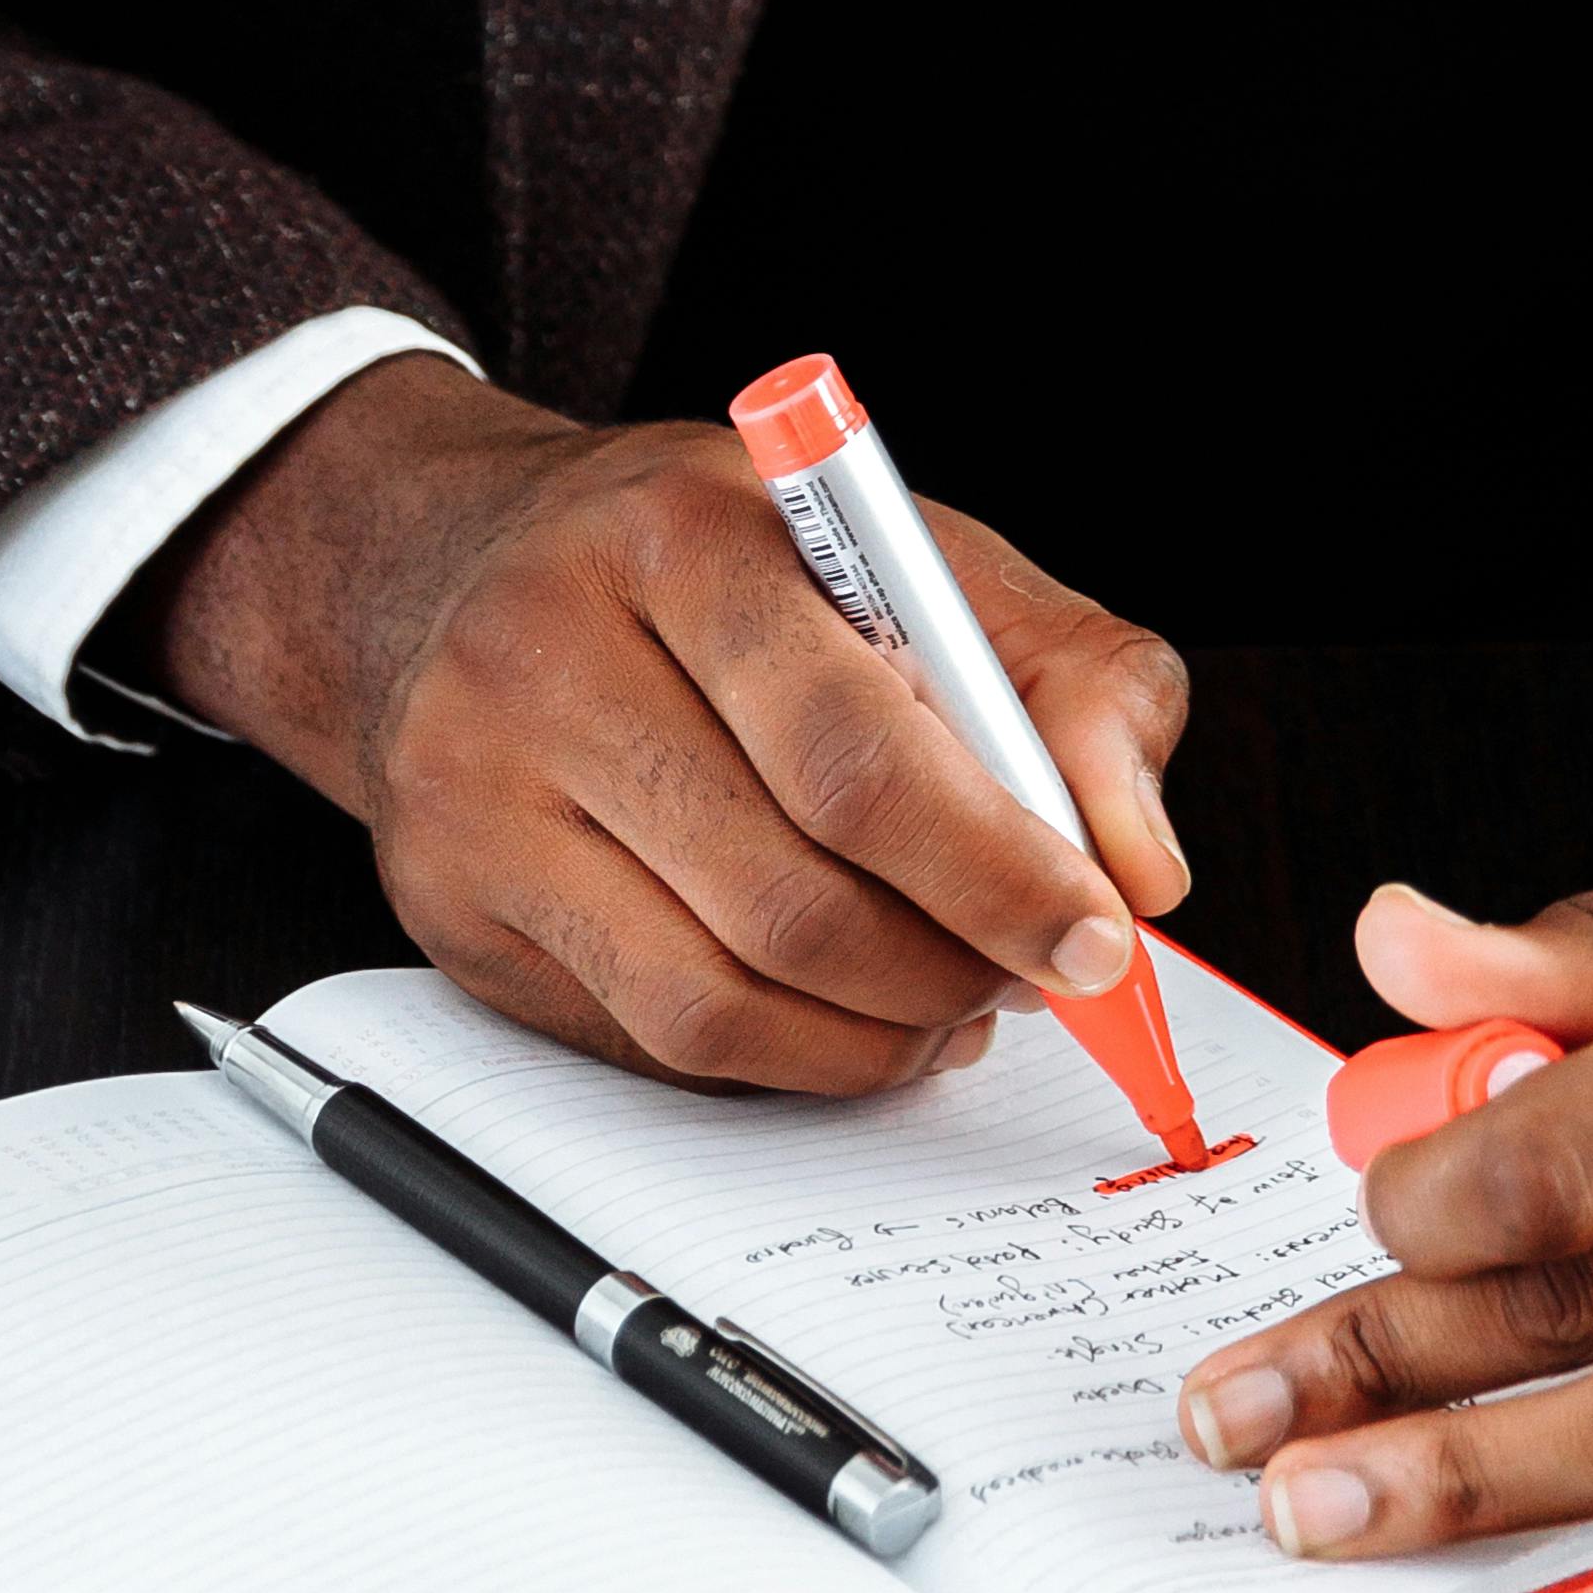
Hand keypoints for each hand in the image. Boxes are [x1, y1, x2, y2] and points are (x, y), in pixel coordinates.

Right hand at [152, 356, 1191, 1094]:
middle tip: (1031, 973)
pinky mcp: (452, 910)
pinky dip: (780, 1058)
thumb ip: (1073, 676)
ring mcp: (477, 794)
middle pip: (787, 897)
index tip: (1093, 931)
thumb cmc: (720, 561)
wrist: (452, 559)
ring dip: (873, 1037)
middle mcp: (548, 655)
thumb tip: (1139, 862)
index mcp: (680, 534)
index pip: (852, 749)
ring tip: (951, 1000)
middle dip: (949, 969)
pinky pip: (647, 1044)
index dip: (994, 868)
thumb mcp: (914, 552)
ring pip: (713, 1000)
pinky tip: (843, 1013)